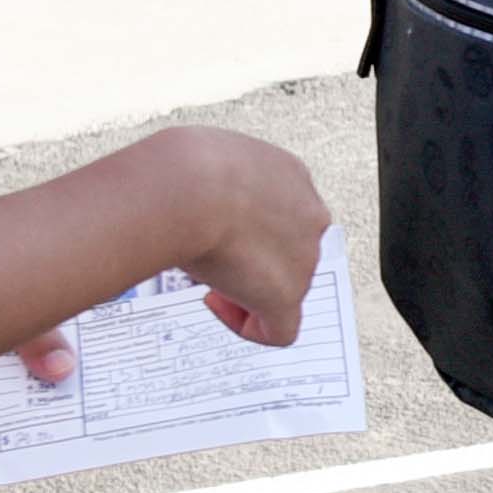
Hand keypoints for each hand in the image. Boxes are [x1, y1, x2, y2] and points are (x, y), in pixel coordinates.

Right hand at [159, 130, 335, 346]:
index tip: (215, 228)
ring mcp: (302, 259)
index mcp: (291, 177)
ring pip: (281, 288)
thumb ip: (218, 184)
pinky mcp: (286, 296)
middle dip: (249, 259)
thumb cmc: (184, 168)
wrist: (189, 186)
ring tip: (205, 273)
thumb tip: (199, 202)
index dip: (248, 229)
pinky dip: (248, 327)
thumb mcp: (208, 162)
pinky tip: (217, 305)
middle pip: (286, 252)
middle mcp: (308, 216)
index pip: (282, 213)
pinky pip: (279, 330)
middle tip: (210, 257)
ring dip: (243, 289)